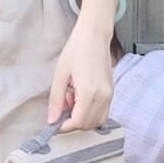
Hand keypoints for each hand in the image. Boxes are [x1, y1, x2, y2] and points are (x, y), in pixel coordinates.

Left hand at [45, 0, 116, 130]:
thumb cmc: (76, 50)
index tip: (54, 122)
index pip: (78, 122)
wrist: (94, 35)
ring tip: (71, 99)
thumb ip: (56, 100)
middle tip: (62, 105)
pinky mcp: (111, 92)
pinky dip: (90, 112)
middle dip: (73, 121)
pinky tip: (80, 97)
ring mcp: (109, 95)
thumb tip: (51, 121)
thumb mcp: (60, 75)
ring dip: (82, 117)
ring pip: (97, 121)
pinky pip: (102, 112)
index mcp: (89, 93)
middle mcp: (103, 97)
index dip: (64, 126)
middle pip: (88, 125)